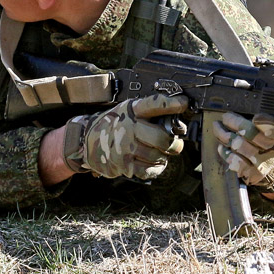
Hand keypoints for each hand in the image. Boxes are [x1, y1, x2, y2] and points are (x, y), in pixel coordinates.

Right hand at [64, 94, 189, 179]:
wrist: (89, 140)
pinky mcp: (124, 165)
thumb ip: (149, 114)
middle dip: (174, 143)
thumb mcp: (129, 111)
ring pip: (158, 156)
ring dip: (164, 156)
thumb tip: (177, 123)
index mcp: (132, 110)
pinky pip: (150, 170)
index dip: (171, 103)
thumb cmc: (115, 124)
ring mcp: (125, 148)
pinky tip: (154, 162)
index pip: (154, 104)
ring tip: (159, 152)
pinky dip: (156, 168)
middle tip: (176, 143)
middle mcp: (128, 127)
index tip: (184, 103)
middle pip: (162, 139)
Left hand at [212, 113, 273, 190]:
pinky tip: (223, 146)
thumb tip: (241, 105)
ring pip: (239, 145)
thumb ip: (262, 113)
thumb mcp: (270, 121)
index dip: (268, 123)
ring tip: (218, 128)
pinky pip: (234, 161)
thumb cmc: (266, 134)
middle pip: (252, 133)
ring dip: (223, 135)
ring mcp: (265, 162)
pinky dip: (225, 152)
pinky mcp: (254, 173)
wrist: (270, 159)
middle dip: (234, 122)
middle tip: (226, 117)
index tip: (256, 118)